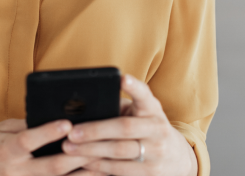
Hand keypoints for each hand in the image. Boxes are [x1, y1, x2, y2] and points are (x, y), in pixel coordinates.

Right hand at [0, 118, 91, 175]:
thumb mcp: (0, 129)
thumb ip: (25, 126)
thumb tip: (53, 117)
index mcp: (6, 151)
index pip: (28, 141)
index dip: (47, 132)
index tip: (66, 123)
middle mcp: (16, 172)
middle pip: (50, 167)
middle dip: (75, 157)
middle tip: (98, 145)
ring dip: (82, 174)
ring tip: (103, 164)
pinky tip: (92, 174)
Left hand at [61, 74, 197, 175]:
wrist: (176, 158)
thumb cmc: (146, 127)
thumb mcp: (141, 113)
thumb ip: (119, 106)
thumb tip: (85, 105)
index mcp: (153, 109)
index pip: (145, 95)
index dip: (134, 87)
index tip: (122, 78)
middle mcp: (158, 129)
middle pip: (124, 128)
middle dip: (95, 130)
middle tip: (71, 132)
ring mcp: (156, 153)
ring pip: (119, 152)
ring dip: (91, 150)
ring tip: (68, 148)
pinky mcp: (150, 173)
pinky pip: (119, 170)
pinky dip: (98, 166)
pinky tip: (82, 162)